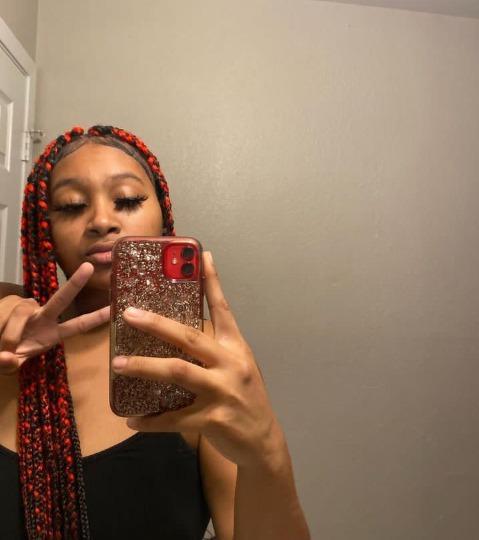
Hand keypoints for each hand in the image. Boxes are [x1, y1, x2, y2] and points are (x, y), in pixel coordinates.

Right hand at [0, 262, 109, 373]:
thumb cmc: (4, 354)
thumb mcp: (9, 365)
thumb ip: (9, 365)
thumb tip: (6, 357)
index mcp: (51, 333)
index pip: (77, 325)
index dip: (95, 318)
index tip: (115, 308)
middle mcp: (42, 316)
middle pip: (61, 299)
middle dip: (76, 284)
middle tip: (89, 267)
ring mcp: (26, 307)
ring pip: (21, 313)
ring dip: (9, 333)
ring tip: (3, 346)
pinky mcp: (8, 301)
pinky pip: (3, 313)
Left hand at [111, 252, 284, 467]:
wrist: (263, 440)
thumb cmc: (245, 396)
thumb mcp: (238, 365)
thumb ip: (216, 349)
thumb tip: (181, 331)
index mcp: (236, 347)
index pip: (223, 309)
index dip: (213, 282)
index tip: (202, 255)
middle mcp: (231, 364)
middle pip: (190, 338)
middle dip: (157, 324)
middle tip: (128, 314)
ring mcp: (223, 391)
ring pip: (178, 373)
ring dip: (144, 366)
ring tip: (118, 363)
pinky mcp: (213, 419)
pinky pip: (174, 419)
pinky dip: (151, 420)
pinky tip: (132, 420)